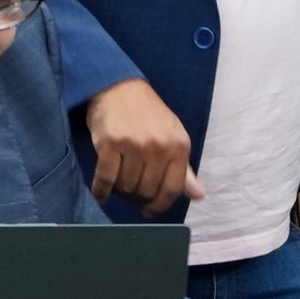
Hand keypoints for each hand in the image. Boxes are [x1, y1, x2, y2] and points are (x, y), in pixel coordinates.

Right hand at [83, 77, 198, 210]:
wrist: (118, 87)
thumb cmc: (147, 114)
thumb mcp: (172, 137)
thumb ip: (184, 170)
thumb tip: (199, 196)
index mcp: (179, 145)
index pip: (172, 189)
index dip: (159, 206)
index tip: (149, 211)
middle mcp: (158, 146)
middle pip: (146, 191)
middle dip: (136, 196)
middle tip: (129, 191)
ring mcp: (134, 144)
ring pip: (126, 187)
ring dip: (119, 191)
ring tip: (117, 183)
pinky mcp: (110, 143)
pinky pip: (105, 179)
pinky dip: (101, 190)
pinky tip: (101, 192)